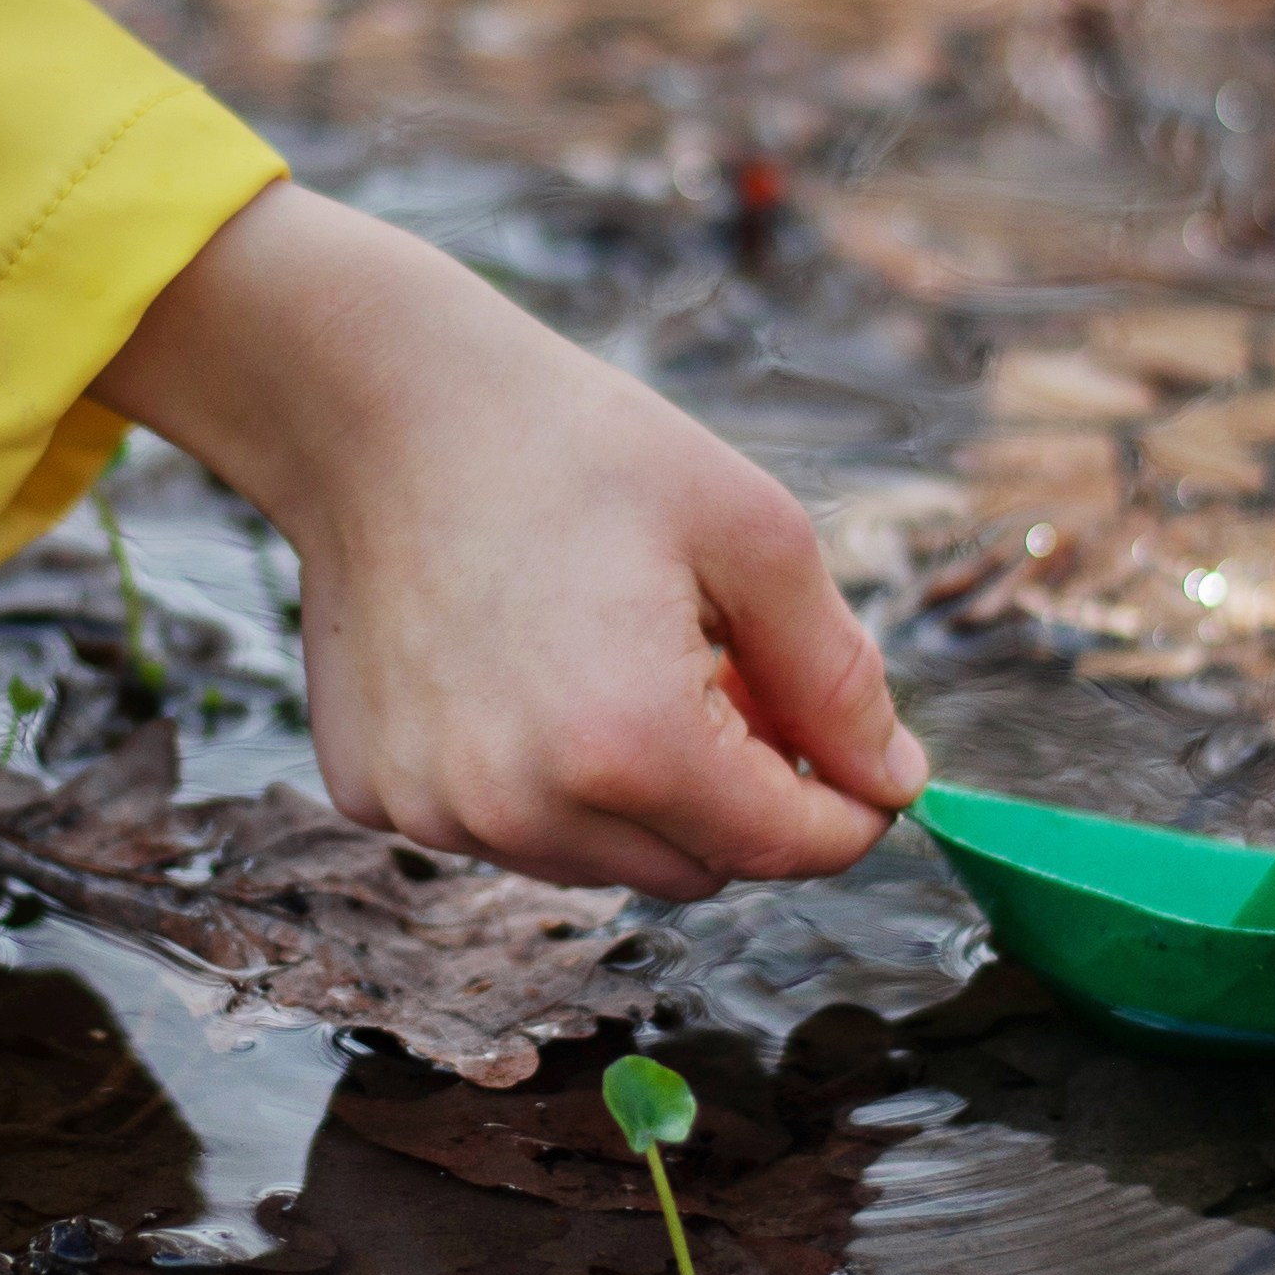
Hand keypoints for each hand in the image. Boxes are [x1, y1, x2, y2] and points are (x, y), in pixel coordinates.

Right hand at [88, 182, 926, 898]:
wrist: (377, 406)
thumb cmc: (572, 447)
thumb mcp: (751, 534)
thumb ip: (837, 675)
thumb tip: (897, 783)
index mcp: (630, 742)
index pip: (787, 847)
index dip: (847, 812)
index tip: (862, 767)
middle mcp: (525, 806)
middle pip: (702, 868)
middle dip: (745, 794)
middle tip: (734, 676)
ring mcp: (439, 812)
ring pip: (607, 862)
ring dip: (646, 795)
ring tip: (629, 663)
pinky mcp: (380, 798)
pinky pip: (509, 831)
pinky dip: (547, 782)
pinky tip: (533, 676)